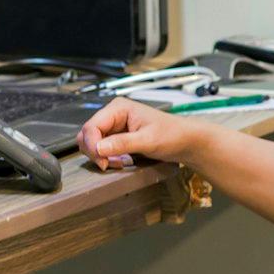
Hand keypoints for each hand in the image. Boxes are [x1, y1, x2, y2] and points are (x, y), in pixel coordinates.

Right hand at [77, 98, 208, 170]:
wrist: (186, 141)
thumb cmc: (172, 135)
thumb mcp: (148, 140)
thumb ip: (122, 143)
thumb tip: (99, 148)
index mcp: (118, 108)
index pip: (91, 127)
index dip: (92, 146)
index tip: (103, 162)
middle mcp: (113, 114)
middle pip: (87, 134)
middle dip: (95, 152)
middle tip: (109, 165)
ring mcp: (115, 126)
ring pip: (93, 143)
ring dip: (101, 157)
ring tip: (120, 163)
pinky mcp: (118, 137)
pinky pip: (103, 149)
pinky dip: (108, 158)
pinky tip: (122, 162)